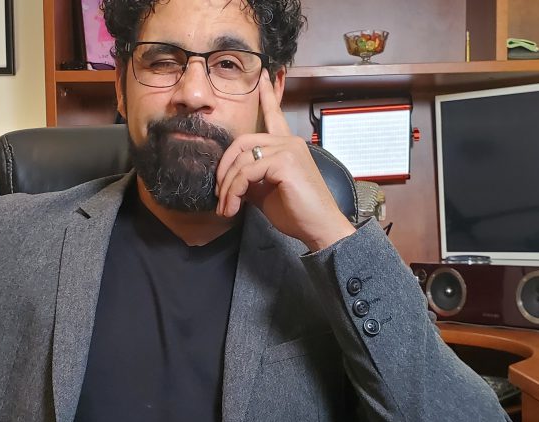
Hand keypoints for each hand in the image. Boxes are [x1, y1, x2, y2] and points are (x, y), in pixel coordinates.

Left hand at [215, 70, 355, 250]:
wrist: (319, 228)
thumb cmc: (297, 213)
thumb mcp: (266, 191)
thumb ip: (250, 177)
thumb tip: (229, 179)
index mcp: (287, 145)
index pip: (274, 115)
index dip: (267, 96)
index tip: (263, 77)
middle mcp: (289, 141)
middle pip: (241, 142)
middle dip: (223, 169)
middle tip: (218, 194)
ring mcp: (288, 149)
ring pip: (241, 160)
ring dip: (227, 187)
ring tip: (225, 208)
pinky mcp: (284, 161)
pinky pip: (246, 172)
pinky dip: (234, 191)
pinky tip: (234, 207)